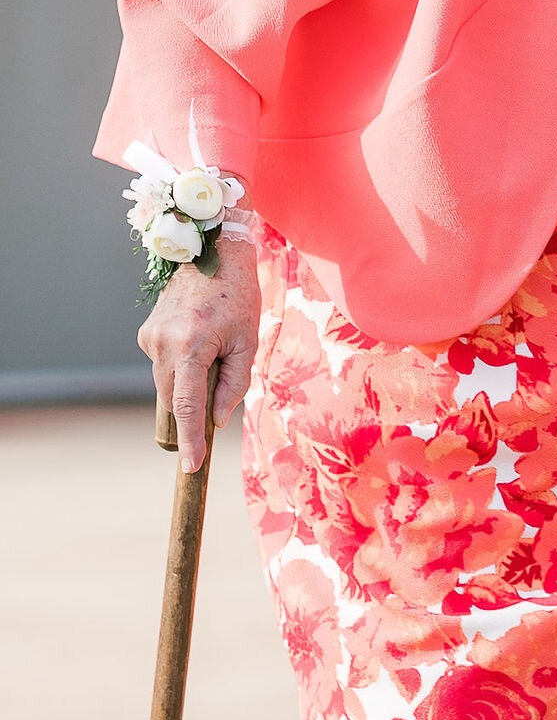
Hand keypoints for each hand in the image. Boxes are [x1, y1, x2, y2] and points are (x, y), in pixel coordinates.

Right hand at [139, 232, 261, 471]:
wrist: (212, 251)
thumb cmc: (239, 294)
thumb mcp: (247, 341)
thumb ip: (233, 384)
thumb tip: (216, 420)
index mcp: (192, 346)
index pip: (187, 406)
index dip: (190, 440)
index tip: (191, 467)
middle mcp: (163, 344)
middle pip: (174, 399)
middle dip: (193, 406)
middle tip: (221, 385)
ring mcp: (150, 338)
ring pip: (167, 384)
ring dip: (188, 383)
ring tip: (214, 351)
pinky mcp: (146, 332)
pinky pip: (163, 365)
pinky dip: (181, 365)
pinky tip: (199, 339)